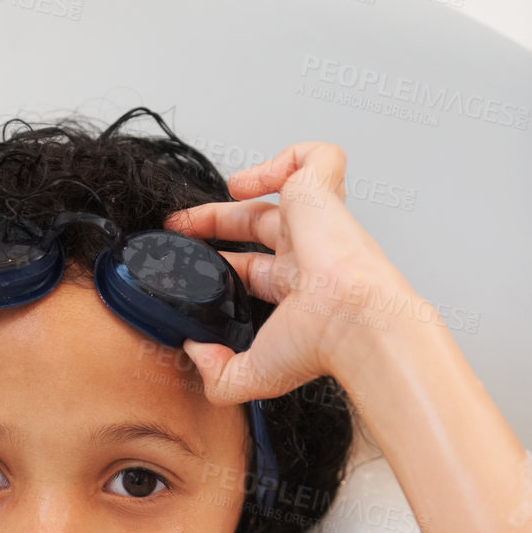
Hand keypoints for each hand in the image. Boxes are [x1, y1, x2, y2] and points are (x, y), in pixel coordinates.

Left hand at [164, 141, 416, 404]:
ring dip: (249, 180)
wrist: (352, 319)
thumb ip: (218, 374)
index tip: (187, 262)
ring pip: (286, 186)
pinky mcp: (322, 191)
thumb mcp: (252, 374)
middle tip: (180, 226)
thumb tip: (195, 352)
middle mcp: (308, 253)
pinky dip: (285, 158)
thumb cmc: (318, 344)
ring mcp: (316, 221)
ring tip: (225, 189)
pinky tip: (255, 180)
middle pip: (257, 224)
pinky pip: (314, 158)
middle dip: (214, 220)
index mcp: (296, 290)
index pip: (252, 268)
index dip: (219, 262)